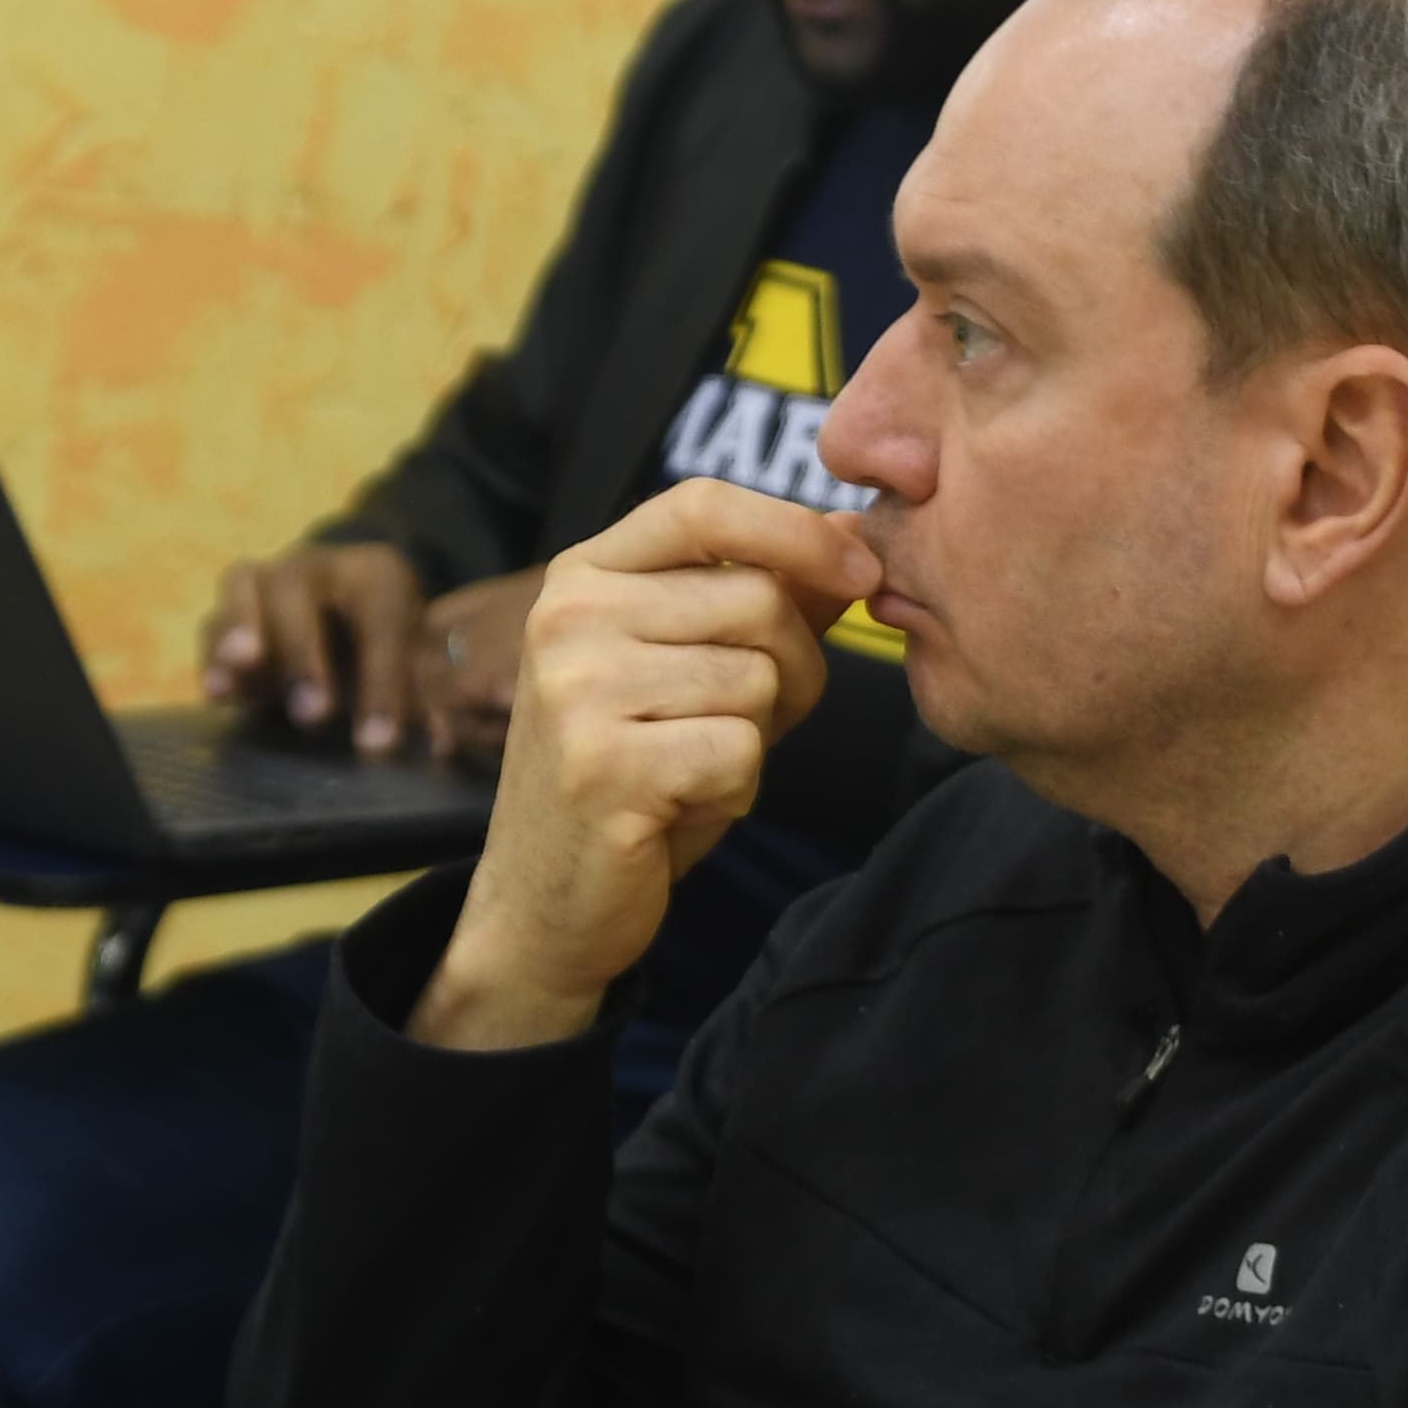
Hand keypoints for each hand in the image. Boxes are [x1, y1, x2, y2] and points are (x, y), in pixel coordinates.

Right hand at [199, 539, 433, 756]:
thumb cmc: (397, 643)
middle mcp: (315, 566)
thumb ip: (431, 696)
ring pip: (243, 587)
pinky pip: (211, 625)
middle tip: (313, 714)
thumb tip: (442, 744)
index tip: (380, 743)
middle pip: (297, 588)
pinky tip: (217, 694)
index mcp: (377, 574)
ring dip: (239, 631)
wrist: (352, 613)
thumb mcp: (423, 660)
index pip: (381, 619)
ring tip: (239, 672)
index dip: (383, 683)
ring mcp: (267, 582)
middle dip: (304, 654)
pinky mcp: (231, 613)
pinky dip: (211, 657)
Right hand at [414, 490, 877, 1055]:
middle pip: (756, 598)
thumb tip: (854, 536)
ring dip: (756, 736)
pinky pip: (739, 751)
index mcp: (584, 576)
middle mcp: (568, 617)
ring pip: (755, 678)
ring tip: (692, 767)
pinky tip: (680, 805)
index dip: (798, 530)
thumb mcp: (692, 669)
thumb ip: (762, 599)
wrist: (546, 903)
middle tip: (742, 723)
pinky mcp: (602, 767)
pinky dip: (735, 788)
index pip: (703, 504)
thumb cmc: (634, 776)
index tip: (861, 570)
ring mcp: (577, 690)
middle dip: (792, 666)